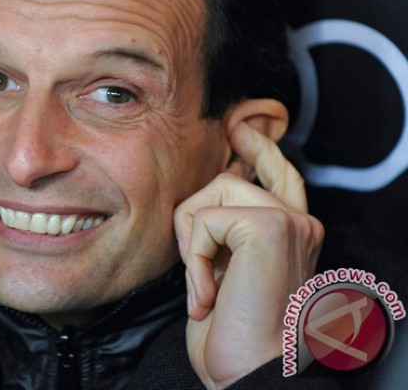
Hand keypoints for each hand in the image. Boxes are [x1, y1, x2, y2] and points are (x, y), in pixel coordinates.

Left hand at [174, 122, 322, 388]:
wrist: (247, 371)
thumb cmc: (234, 330)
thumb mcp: (226, 270)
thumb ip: (227, 228)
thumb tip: (216, 184)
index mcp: (290, 231)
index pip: (277, 172)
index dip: (259, 145)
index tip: (242, 125)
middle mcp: (297, 221)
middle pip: (229, 177)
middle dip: (195, 215)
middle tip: (196, 266)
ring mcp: (288, 220)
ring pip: (210, 194)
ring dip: (192, 245)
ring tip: (206, 288)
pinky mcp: (270, 225)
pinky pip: (202, 220)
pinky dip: (193, 260)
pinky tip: (209, 294)